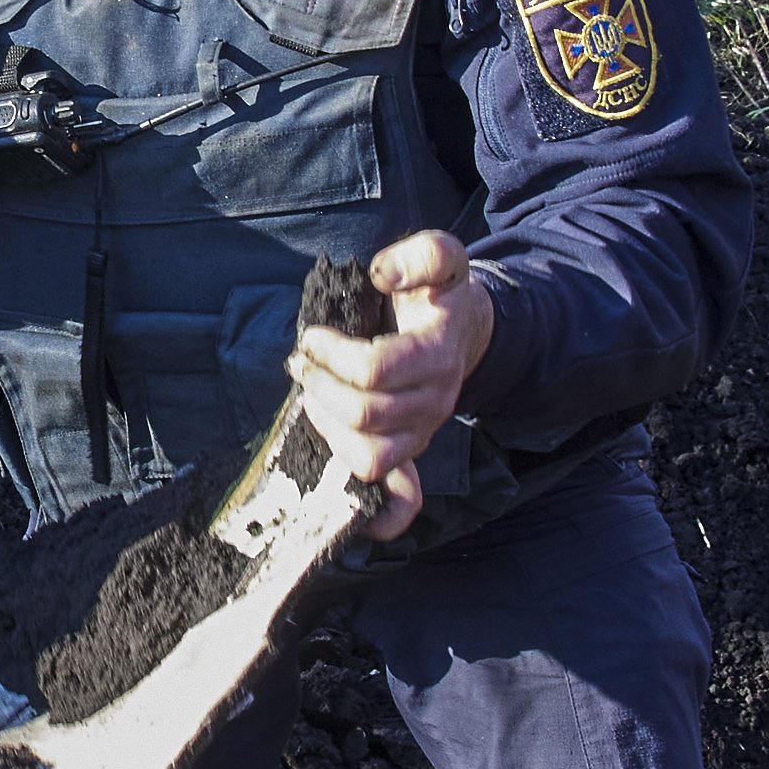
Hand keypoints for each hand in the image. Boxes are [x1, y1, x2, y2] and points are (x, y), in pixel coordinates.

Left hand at [288, 230, 495, 541]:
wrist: (465, 331)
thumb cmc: (438, 296)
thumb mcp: (440, 257)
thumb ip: (420, 255)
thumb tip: (384, 274)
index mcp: (436, 356)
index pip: (375, 370)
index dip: (331, 355)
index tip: (312, 337)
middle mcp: (434, 403)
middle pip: (365, 416)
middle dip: (321, 388)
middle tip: (303, 363)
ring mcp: (422, 435)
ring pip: (369, 459)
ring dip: (328, 429)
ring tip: (314, 396)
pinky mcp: (411, 456)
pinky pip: (399, 503)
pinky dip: (374, 514)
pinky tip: (348, 497)